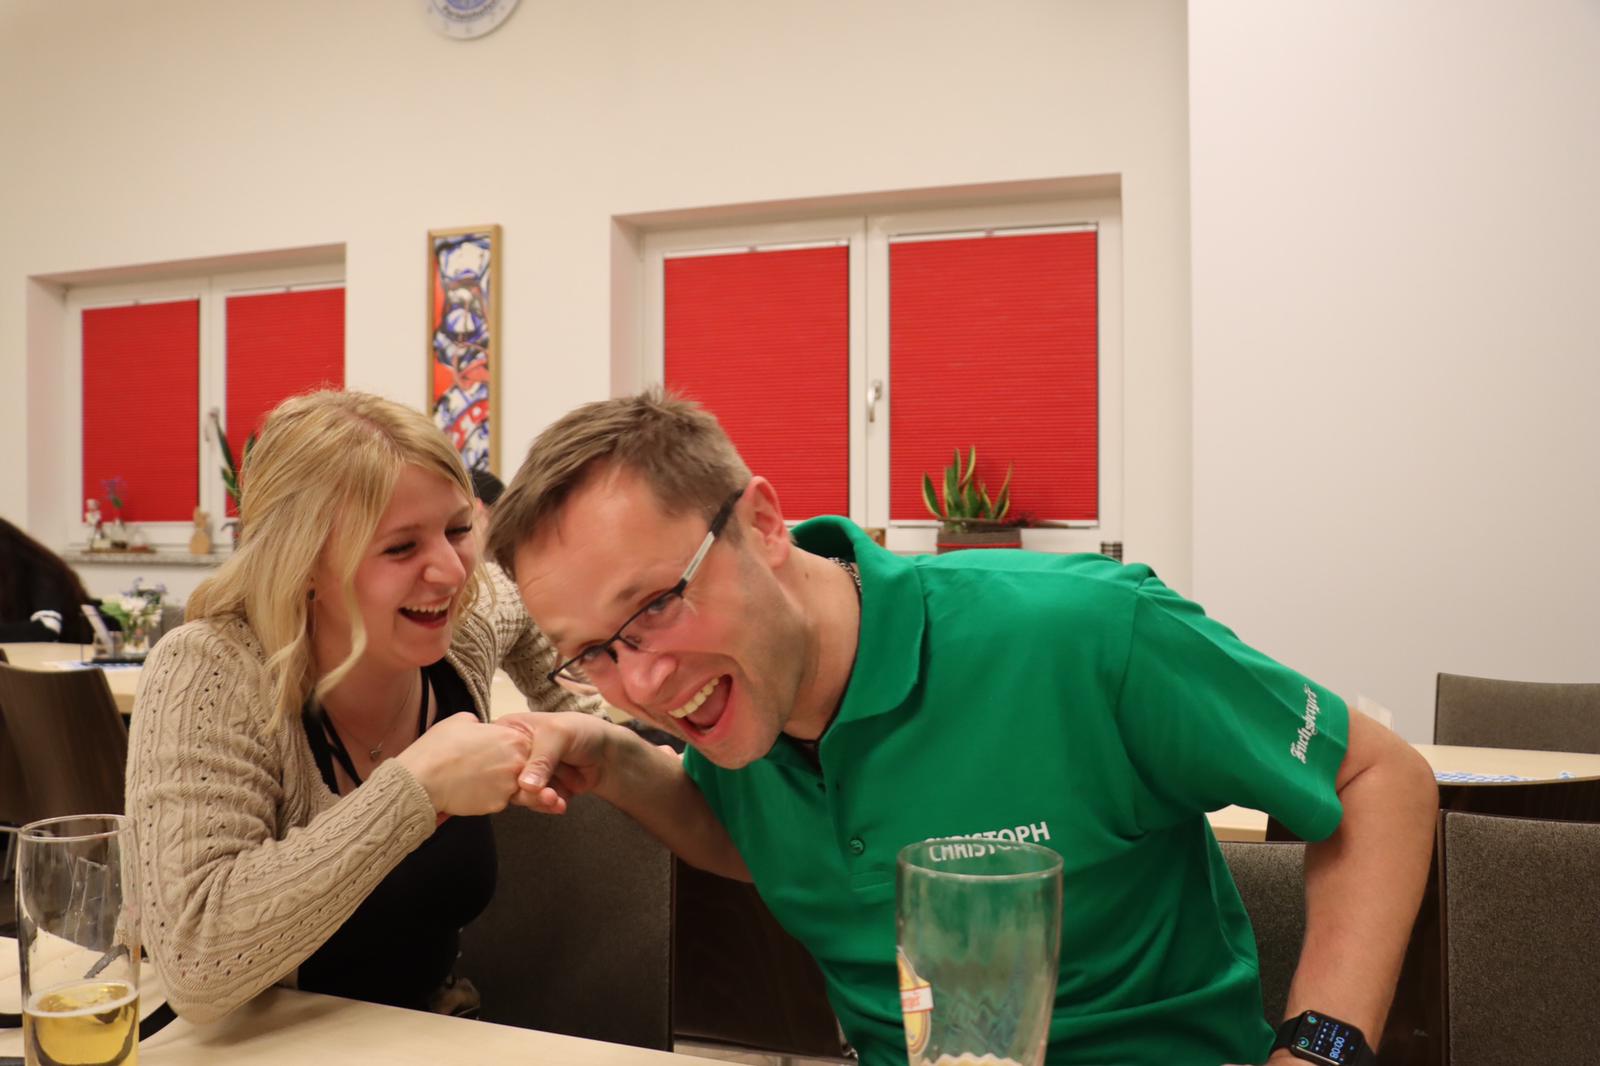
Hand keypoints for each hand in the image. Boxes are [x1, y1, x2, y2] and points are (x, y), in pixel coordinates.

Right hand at [394, 712, 531, 815]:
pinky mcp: (498, 805)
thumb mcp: (460, 721)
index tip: (497, 750)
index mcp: (512, 738)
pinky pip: (498, 800)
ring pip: (512, 785)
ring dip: (499, 782)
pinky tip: (470, 790)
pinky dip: (487, 796)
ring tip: (474, 777)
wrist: (421, 780)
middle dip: (508, 766)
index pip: (526, 744)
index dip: (511, 747)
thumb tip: (480, 727)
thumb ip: (480, 724)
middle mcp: (517, 762)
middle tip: (485, 765)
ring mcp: (509, 785)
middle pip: (524, 766)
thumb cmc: (438, 748)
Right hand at [495, 711, 628, 813]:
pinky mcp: (537, 790)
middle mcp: (513, 753)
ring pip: (518, 794)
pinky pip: (533, 803)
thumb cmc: (581, 731)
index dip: (500, 767)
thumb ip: (541, 758)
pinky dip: (547, 805)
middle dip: (525, 790)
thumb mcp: (559, 734)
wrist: (607, 753)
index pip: (492, 752)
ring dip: (538, 800)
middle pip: (503, 778)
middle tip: (546, 794)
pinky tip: (561, 803)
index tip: (517, 779)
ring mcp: (524, 773)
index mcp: (509, 731)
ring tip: (555, 799)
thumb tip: (525, 785)